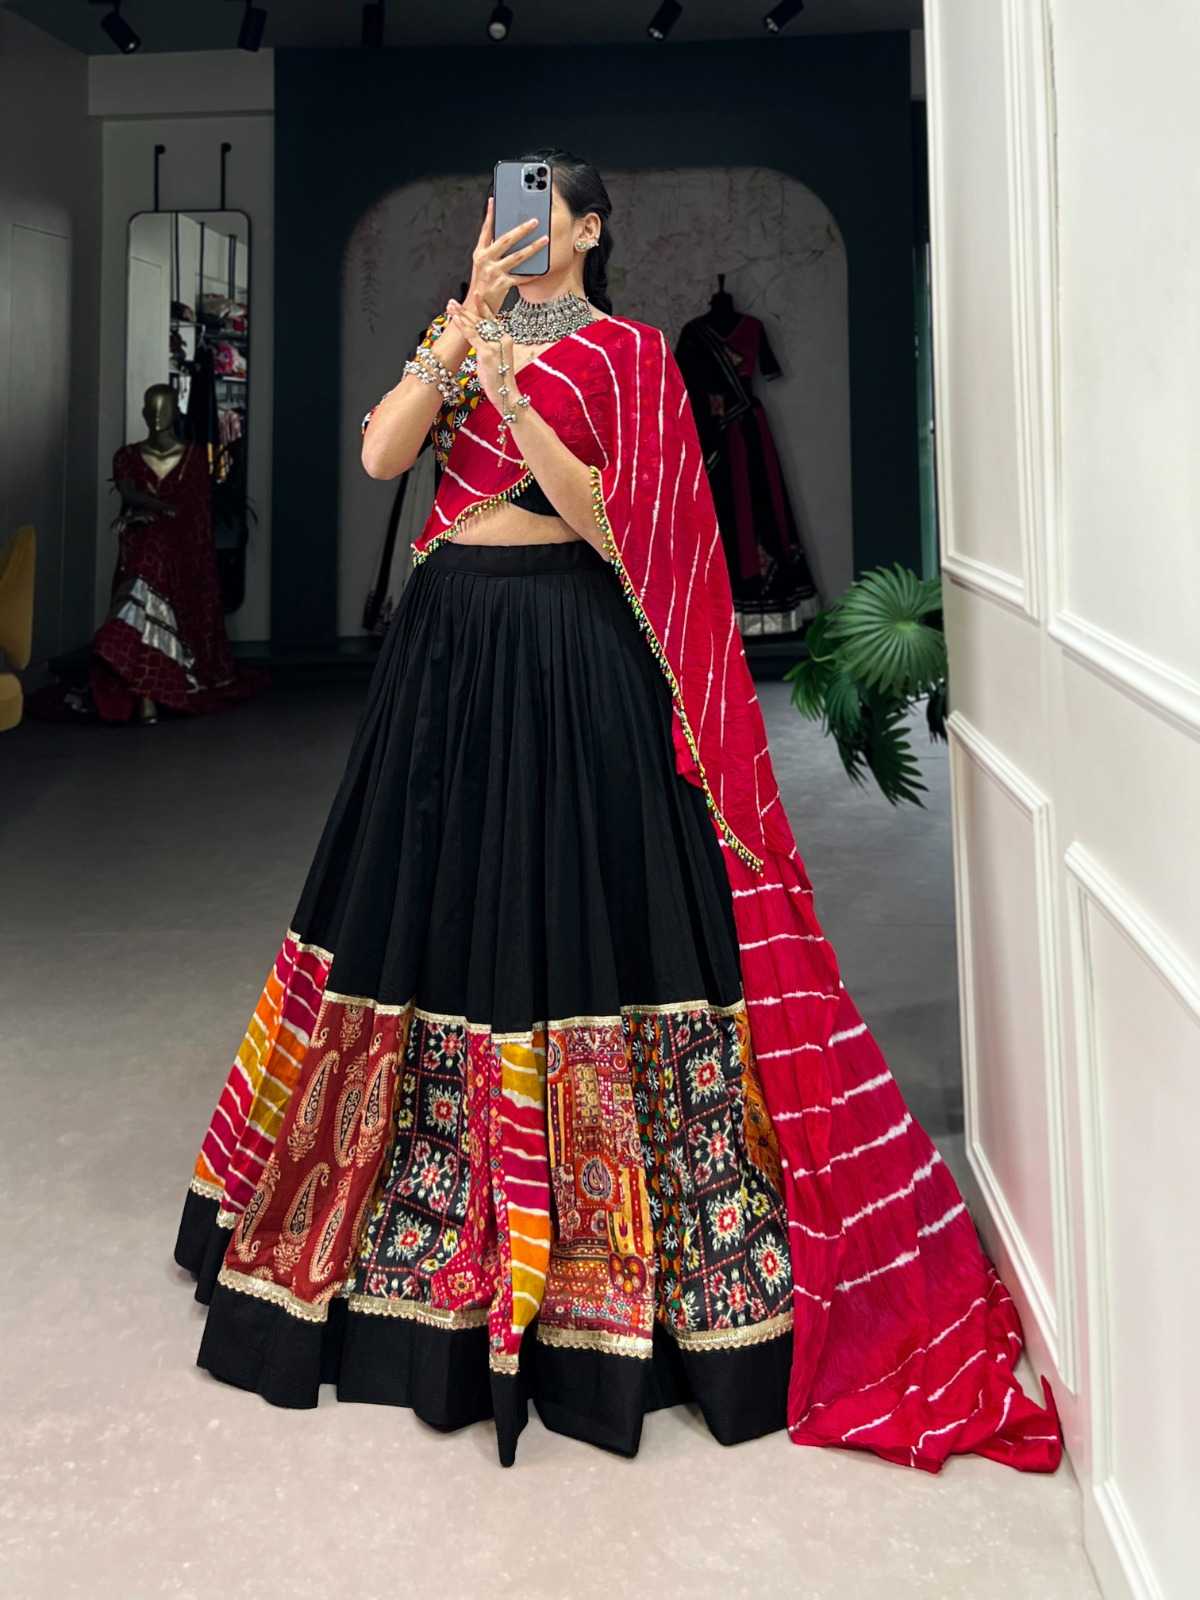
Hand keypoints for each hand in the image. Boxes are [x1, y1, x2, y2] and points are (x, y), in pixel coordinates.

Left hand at [444, 292, 519, 419]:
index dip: (483, 306)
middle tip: (453, 301)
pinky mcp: (487, 352)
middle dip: (466, 309)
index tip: (476, 294)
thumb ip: (487, 347)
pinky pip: (472, 336)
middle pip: (481, 320)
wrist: (506, 395)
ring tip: (451, 306)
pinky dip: (463, 326)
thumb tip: (477, 341)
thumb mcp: (495, 360)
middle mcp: (501, 338)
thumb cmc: (500, 380)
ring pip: (476, 325)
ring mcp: (494, 345)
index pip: (492, 318)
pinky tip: (455, 319)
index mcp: (505, 338)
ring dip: (461, 314)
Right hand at [463, 196, 548, 316]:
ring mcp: (493, 273)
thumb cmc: (482, 287)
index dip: (490, 214)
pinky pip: (521, 277)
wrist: (475, 310)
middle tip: (535, 220)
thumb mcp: (483, 266)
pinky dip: (533, 273)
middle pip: (505, 240)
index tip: (495, 200)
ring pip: (517, 257)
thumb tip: (511, 237)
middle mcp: (485, 260)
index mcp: (479, 253)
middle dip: (521, 229)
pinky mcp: (502, 285)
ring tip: (545, 239)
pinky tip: (543, 267)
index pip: (486, 230)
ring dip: (533, 247)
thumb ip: (493, 252)